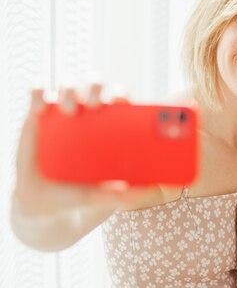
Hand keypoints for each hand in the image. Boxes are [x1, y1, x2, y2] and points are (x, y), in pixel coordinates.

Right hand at [12, 85, 152, 217]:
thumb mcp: (102, 195)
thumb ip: (124, 195)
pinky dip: (38, 92)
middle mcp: (86, 114)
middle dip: (96, 87)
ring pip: (68, 85)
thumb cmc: (78, 192)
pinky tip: (42, 106)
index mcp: (108, 126)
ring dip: (70, 89)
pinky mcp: (37, 116)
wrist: (43, 202)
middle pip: (95, 85)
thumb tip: (149, 191)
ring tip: (69, 110)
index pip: (119, 98)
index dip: (121, 93)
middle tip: (94, 105)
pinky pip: (36, 93)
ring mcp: (61, 113)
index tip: (120, 101)